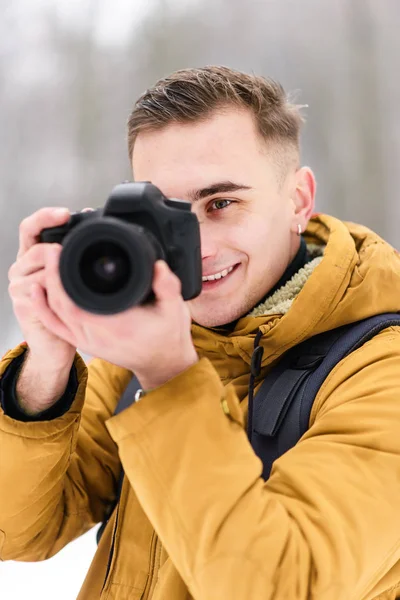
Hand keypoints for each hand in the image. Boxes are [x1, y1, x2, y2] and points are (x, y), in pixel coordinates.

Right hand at [8, 207, 76, 369]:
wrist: (56, 344)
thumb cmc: (68, 308)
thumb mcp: (72, 274)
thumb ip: (74, 252)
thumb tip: (92, 222)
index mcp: (31, 255)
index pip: (31, 226)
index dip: (46, 217)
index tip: (65, 214)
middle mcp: (22, 268)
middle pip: (38, 248)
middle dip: (59, 251)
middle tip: (75, 257)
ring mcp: (19, 286)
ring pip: (43, 271)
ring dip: (62, 277)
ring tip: (75, 287)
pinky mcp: (23, 304)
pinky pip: (42, 293)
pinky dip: (57, 293)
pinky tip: (67, 294)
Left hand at [31, 244, 197, 388]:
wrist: (164, 364)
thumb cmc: (168, 338)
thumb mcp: (175, 310)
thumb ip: (168, 286)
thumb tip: (158, 266)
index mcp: (117, 326)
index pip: (77, 302)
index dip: (61, 278)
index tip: (60, 253)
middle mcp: (98, 336)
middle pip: (61, 305)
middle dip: (52, 276)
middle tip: (52, 251)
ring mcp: (88, 341)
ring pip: (56, 314)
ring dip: (46, 290)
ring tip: (46, 264)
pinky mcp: (85, 343)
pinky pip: (58, 327)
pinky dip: (44, 310)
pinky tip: (38, 292)